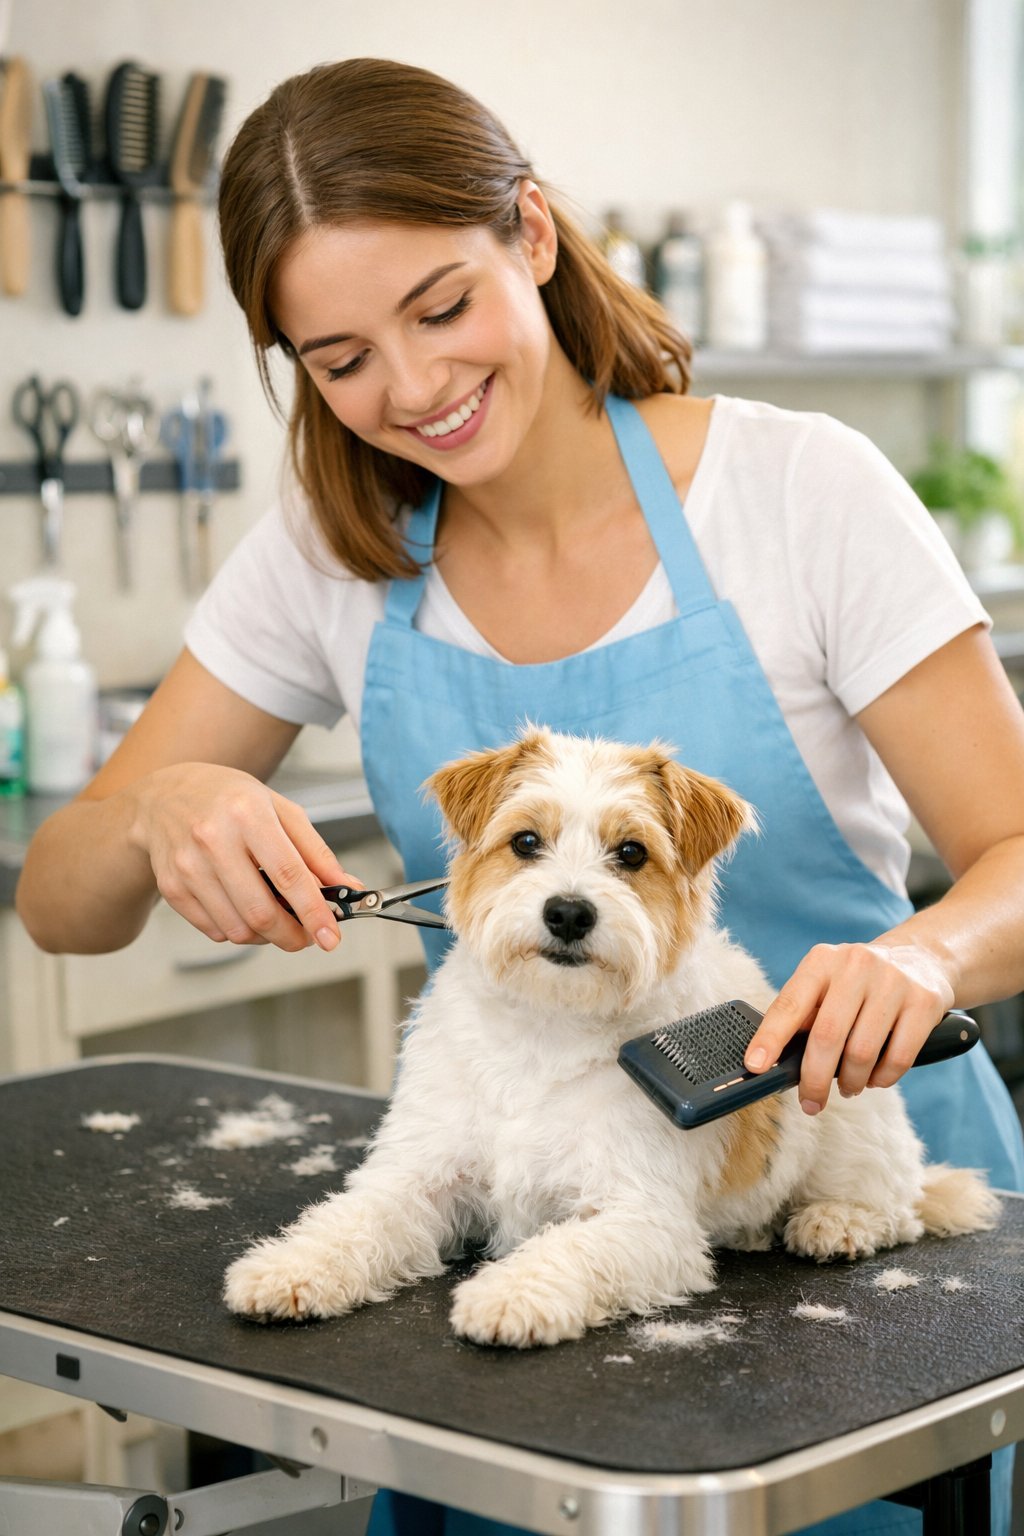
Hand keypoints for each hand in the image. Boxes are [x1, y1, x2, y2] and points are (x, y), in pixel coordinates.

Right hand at [124, 762, 357, 951]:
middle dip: (293, 936)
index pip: (288, 874)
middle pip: (261, 912)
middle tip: (307, 936)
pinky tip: (245, 909)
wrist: (166, 796)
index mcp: (247, 813)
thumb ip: (316, 851)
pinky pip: (215, 930)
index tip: (330, 936)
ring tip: (277, 918)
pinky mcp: (172, 888)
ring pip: (238, 929)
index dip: (314, 912)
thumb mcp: (280, 809)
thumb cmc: (228, 799)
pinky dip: (239, 930)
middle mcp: (212, 839)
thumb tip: (345, 887)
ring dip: (267, 936)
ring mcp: (188, 866)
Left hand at [743, 941, 955, 1114]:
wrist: (921, 959)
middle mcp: (855, 965)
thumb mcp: (827, 985)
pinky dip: (882, 1079)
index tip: (756, 1066)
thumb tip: (776, 1061)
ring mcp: (892, 982)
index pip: (789, 1004)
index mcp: (822, 962)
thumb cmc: (860, 983)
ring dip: (850, 1082)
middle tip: (810, 1103)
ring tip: (848, 1086)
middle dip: (814, 1079)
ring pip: (862, 1052)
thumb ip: (804, 1015)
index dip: (770, 1038)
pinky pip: (898, 1058)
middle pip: (827, 1036)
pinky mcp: (924, 1002)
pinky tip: (875, 1078)